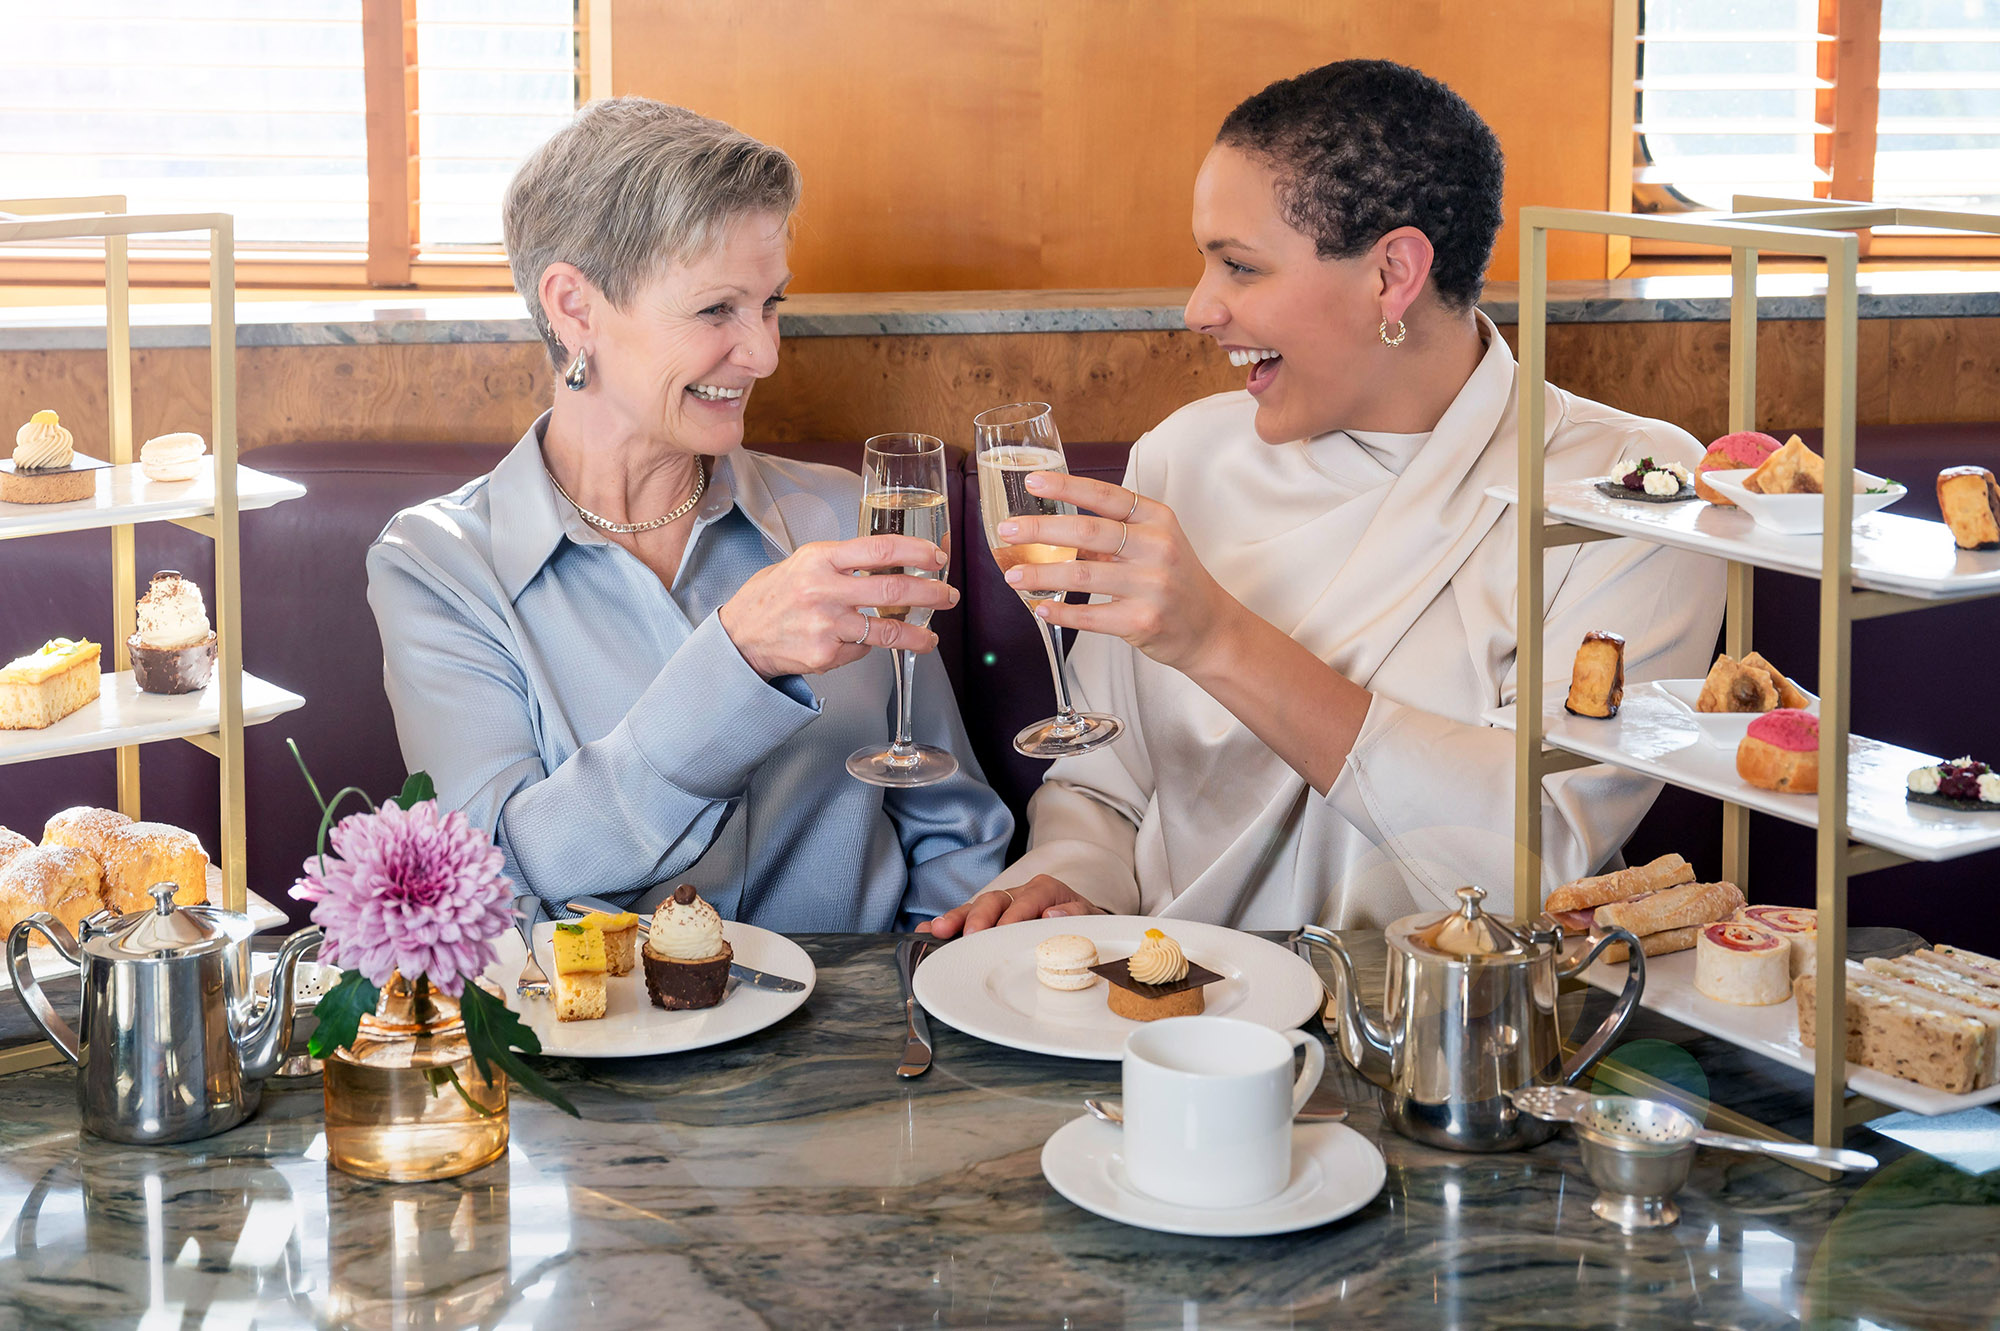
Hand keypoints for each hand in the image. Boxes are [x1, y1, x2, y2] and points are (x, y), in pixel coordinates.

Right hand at [718, 535, 954, 677]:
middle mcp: (824, 590)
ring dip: (918, 635)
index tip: (937, 557)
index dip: (916, 552)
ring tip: (930, 638)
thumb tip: (891, 562)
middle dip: (931, 593)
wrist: (740, 636)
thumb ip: (843, 562)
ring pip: (887, 630)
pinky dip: (868, 646)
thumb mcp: (803, 563)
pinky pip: (862, 649)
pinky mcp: (826, 654)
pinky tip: (861, 643)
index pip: (879, 549)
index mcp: (820, 559)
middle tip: (948, 595)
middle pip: (893, 590)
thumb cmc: (774, 596)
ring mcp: (826, 625)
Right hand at [916, 874, 1102, 937]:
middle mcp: (1019, 893)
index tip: (1003, 930)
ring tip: (938, 930)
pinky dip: (947, 924)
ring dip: (956, 919)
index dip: (1015, 913)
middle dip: (980, 916)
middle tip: (970, 935)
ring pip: (976, 908)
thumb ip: (1076, 913)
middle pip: (996, 899)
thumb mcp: (1090, 919)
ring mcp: (1001, 906)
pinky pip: (965, 919)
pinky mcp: (988, 919)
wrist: (1081, 927)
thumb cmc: (1082, 924)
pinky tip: (927, 931)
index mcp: (1045, 889)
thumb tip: (1053, 913)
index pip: (1029, 898)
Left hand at [995, 472, 1238, 672]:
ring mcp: (1151, 585)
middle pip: (1088, 531)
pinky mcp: (1143, 621)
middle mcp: (1157, 548)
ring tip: (1013, 575)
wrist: (1210, 627)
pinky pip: (1091, 615)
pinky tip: (1041, 608)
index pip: (1106, 495)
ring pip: (1083, 574)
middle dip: (1040, 530)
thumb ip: (1112, 533)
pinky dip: (1061, 612)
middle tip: (1007, 531)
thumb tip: (1051, 528)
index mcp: (1157, 519)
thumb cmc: (1173, 580)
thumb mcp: (1153, 544)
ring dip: (1040, 575)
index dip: (1066, 486)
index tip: (1032, 482)